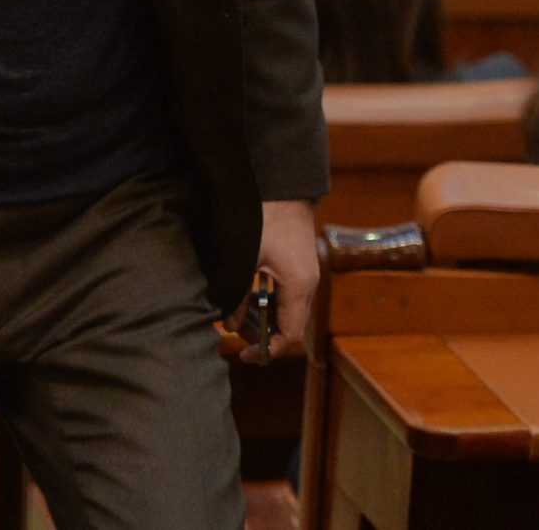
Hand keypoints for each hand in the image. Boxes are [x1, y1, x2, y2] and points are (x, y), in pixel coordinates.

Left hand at [229, 200, 318, 361]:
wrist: (284, 185)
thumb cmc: (264, 218)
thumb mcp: (244, 259)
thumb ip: (237, 296)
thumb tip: (230, 326)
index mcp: (298, 287)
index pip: (290, 336)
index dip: (267, 350)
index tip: (244, 354)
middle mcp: (308, 285)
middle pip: (291, 326)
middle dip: (264, 336)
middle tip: (237, 334)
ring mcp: (307, 274)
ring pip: (289, 311)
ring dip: (266, 318)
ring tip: (239, 317)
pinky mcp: (301, 264)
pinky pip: (289, 295)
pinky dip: (270, 302)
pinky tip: (249, 296)